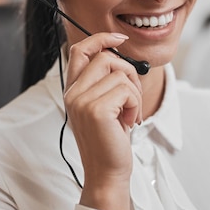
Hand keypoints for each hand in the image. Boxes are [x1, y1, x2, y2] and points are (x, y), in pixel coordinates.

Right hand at [63, 32, 142, 209]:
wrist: (107, 172)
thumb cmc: (110, 139)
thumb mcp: (105, 105)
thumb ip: (105, 80)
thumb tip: (119, 53)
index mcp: (73, 89)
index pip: (80, 50)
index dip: (101, 38)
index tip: (120, 38)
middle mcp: (73, 93)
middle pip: (107, 57)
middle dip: (129, 73)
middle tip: (131, 98)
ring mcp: (82, 100)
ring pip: (121, 73)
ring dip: (134, 94)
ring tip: (128, 114)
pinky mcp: (96, 109)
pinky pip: (127, 90)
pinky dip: (135, 105)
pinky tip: (128, 121)